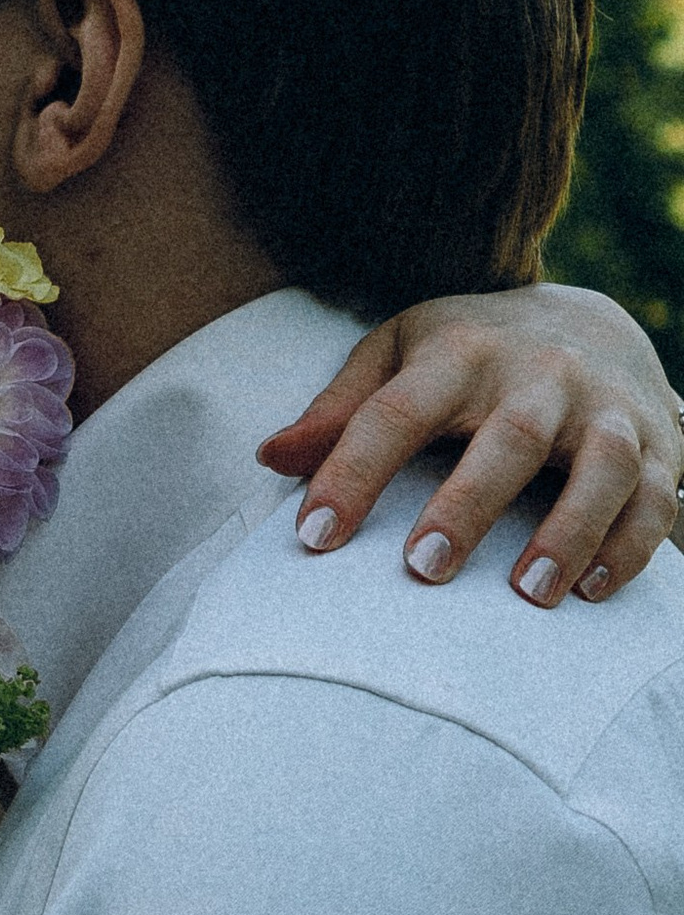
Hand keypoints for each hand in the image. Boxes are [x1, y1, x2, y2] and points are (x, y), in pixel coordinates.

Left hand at [258, 282, 682, 604]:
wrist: (589, 320)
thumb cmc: (471, 353)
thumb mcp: (400, 354)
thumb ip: (340, 408)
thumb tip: (269, 457)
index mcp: (460, 351)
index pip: (397, 410)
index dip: (352, 471)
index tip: (314, 536)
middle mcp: (539, 374)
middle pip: (507, 436)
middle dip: (468, 504)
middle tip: (423, 568)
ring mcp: (604, 409)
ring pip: (601, 466)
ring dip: (569, 531)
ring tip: (528, 594)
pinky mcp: (659, 444)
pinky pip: (656, 497)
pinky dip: (631, 545)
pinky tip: (593, 591)